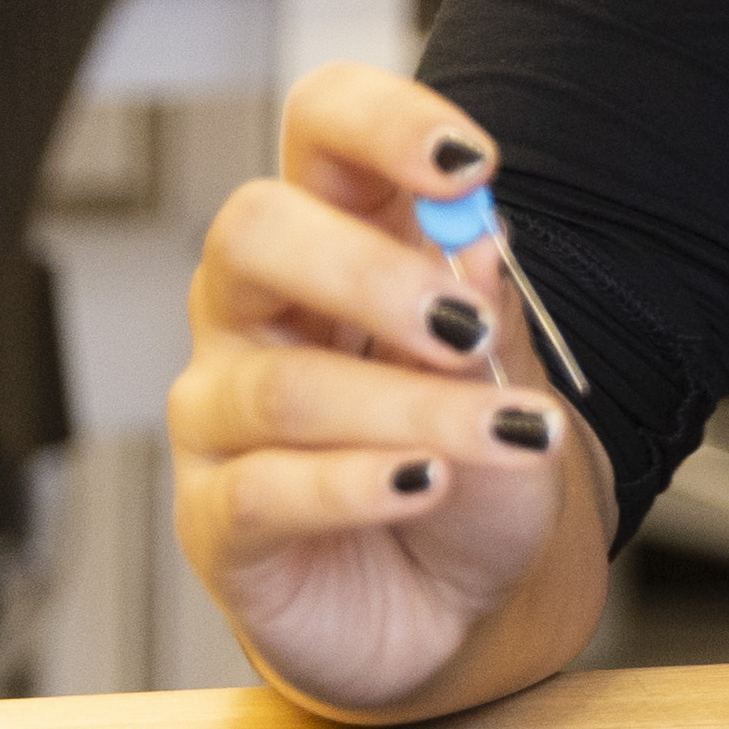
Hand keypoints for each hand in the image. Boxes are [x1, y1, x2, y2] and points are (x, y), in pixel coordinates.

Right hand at [170, 65, 604, 716]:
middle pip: (254, 231)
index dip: (385, 124)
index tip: (469, 163)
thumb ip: (492, 306)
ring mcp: (223, 412)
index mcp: (342, 237)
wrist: (461, 603)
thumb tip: (476, 237)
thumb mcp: (511, 378)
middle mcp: (261, 310)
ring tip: (505, 434)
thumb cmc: (476, 470)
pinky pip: (264, 487)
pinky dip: (357, 484)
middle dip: (369, 273)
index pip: (323, 129)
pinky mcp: (217, 516)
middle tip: (466, 324)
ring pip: (285, 383)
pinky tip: (423, 485)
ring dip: (412, 408)